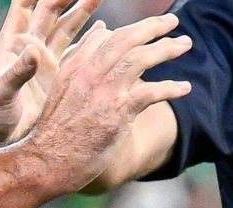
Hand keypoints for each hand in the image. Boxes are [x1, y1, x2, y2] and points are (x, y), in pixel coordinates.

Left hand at [0, 0, 102, 145]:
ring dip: (81, 14)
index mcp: (12, 44)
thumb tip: (34, 50)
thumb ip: (18, 72)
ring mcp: (44, 63)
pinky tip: (104, 32)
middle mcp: (29, 48)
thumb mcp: (1, 93)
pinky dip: (89, 42)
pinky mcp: (55, 78)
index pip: (23, 6)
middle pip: (50, 12)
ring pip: (65, 29)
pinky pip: (75, 54)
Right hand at [21, 13, 190, 194]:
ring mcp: (102, 94)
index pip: (106, 38)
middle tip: (173, 21)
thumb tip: (100, 31)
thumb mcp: (61, 91)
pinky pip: (149, 94)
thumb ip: (79, 62)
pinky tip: (185, 87)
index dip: (131, 30)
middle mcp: (88, 75)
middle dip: (152, 27)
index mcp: (74, 67)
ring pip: (138, 60)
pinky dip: (170, 88)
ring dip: (166, 50)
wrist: (46, 162)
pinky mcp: (115, 116)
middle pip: (124, 40)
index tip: (150, 27)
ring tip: (186, 45)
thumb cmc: (56, 131)